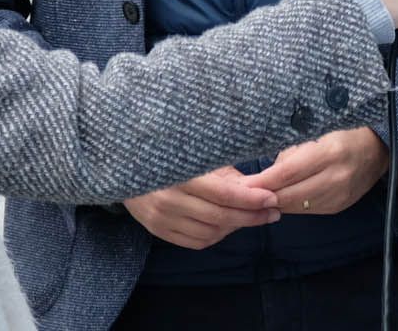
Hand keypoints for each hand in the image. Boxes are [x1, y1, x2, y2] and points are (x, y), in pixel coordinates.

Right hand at [124, 166, 278, 248]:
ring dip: (235, 227)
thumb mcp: (198, 156)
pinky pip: (194, 242)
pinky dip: (216, 236)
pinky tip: (228, 226)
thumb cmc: (171, 156)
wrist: (124, 167)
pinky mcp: (157, 230)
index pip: (223, 194)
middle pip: (219, 216)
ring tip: (253, 217)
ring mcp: (161, 218)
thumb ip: (226, 172)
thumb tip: (261, 184)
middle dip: (251, 216)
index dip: (250, 199)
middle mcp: (168, 199)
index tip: (272, 199)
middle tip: (272, 213)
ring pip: (209, 232)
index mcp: (181, 175)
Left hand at [248, 127, 388, 215]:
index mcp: (330, 153)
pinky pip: (306, 211)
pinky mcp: (338, 207)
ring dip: (274, 203)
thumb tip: (266, 175)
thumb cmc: (343, 134)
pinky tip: (282, 198)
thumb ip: (291, 154)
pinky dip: (291, 205)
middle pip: (289, 194)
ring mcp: (338, 196)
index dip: (262, 181)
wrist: (378, 150)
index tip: (241, 184)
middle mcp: (336, 177)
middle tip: (241, 196)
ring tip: (257, 198)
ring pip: (295, 206)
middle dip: (263, 197)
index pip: (287, 173)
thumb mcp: (317, 133)